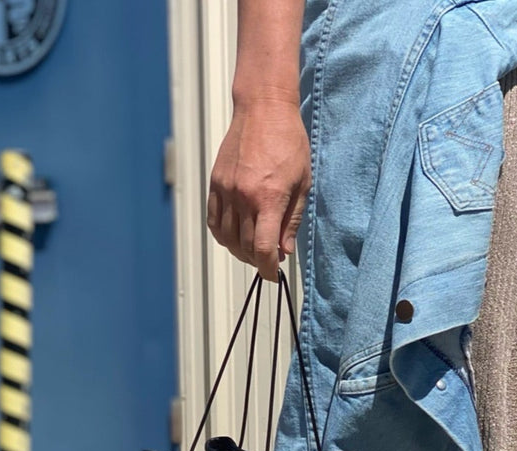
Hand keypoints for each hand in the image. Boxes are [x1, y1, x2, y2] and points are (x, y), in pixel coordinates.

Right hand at [207, 98, 310, 281]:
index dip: (268, 269)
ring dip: (240, 251)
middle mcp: (244, 197)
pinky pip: (214, 221)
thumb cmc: (289, 143)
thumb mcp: (302, 184)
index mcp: (269, 198)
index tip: (273, 274)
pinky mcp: (215, 183)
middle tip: (269, 259)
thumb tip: (284, 251)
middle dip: (257, 261)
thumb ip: (291, 220)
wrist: (263, 109)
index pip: (263, 249)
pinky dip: (223, 236)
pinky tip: (234, 237)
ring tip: (253, 250)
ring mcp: (226, 190)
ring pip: (227, 238)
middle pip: (245, 247)